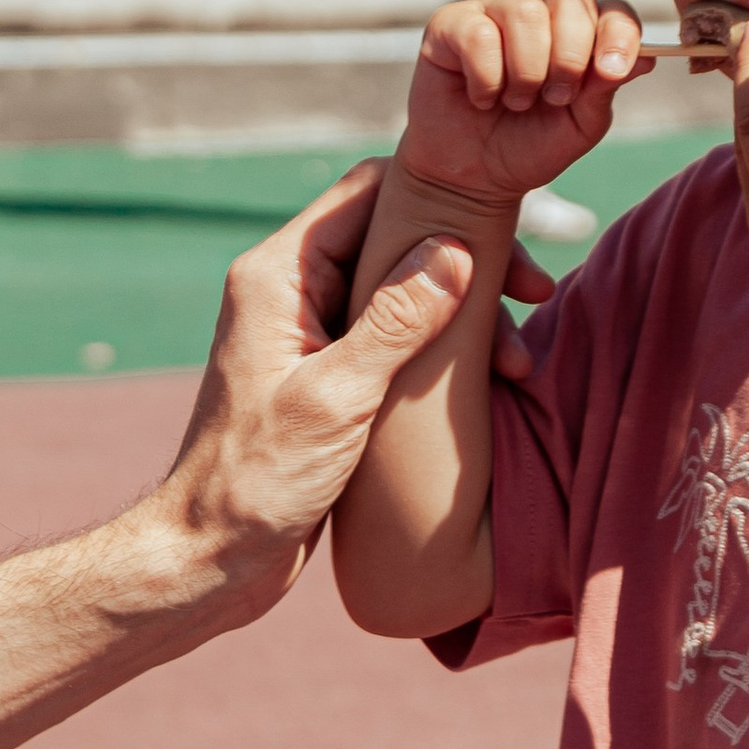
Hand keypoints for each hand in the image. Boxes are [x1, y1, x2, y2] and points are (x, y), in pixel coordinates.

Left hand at [155, 164, 475, 623]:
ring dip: (463, 316)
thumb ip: (394, 323)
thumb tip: (454, 251)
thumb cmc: (257, 482)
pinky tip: (490, 383)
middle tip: (534, 296)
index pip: (369, 191)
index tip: (508, 233)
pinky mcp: (328, 375)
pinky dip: (443, 351)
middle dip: (466, 262)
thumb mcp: (336, 399)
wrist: (213, 557)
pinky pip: (396, 337)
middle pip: (395, 236)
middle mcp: (291, 291)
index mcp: (279, 276)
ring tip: (520, 365)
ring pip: (403, 290)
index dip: (442, 198)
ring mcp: (310, 334)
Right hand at [400, 0, 648, 214]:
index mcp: (581, 32)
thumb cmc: (530, 145)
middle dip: (570, 57)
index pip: (613, 9)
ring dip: (526, 71)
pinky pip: (479, 33)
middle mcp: (541, 13)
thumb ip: (604, 89)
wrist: (473, 176)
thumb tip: (646, 58)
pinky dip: (486, 78)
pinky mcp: (452, 24)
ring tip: (516, 102)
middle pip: (571, 0)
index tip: (611, 72)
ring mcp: (495, 12)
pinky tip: (481, 98)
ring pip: (525, 12)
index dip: (619, 34)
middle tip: (554, 99)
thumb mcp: (579, 125)